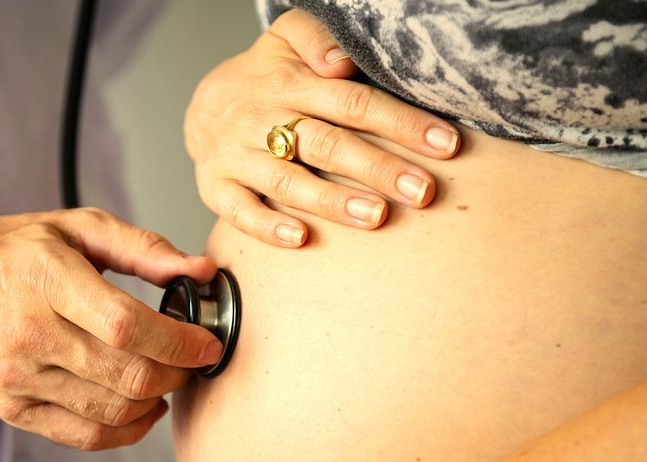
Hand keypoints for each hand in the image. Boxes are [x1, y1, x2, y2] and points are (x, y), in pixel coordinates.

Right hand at [0, 207, 220, 449]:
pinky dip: (125, 430)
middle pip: (126, 375)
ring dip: (155, 401)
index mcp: (47, 279)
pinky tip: (142, 408)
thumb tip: (200, 271)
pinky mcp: (10, 408)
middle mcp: (28, 333)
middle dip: (177, 374)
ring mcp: (16, 378)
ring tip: (168, 380)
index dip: (179, 342)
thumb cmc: (8, 252)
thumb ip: (143, 248)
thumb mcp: (75, 227)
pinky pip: (84, 435)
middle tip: (193, 361)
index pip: (127, 326)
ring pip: (111, 410)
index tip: (207, 343)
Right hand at [187, 9, 460, 246]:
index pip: (352, 102)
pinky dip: (267, 227)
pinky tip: (301, 239)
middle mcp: (262, 119)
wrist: (202, 106)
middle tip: (421, 192)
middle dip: (378, 168)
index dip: (400, 123)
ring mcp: (237, 156)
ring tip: (377, 217)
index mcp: (289, 82)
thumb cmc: (265, 76)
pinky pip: (239, 211)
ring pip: (288, 180)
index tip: (445, 144)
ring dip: (333, 201)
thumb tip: (343, 62)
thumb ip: (317, 38)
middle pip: (327, 144)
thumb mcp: (287, 39)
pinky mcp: (216, 187)